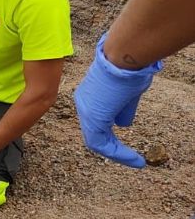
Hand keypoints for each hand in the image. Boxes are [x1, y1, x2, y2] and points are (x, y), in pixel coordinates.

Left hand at [74, 33, 161, 167]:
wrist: (123, 56)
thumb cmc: (128, 69)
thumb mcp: (126, 93)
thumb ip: (122, 110)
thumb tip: (123, 124)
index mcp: (89, 96)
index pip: (96, 121)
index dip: (109, 135)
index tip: (123, 146)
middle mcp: (83, 104)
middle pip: (94, 133)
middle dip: (112, 148)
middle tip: (130, 158)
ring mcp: (86, 110)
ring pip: (96, 141)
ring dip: (118, 154)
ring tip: (135, 162)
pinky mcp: (93, 117)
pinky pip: (101, 143)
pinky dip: (119, 154)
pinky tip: (135, 160)